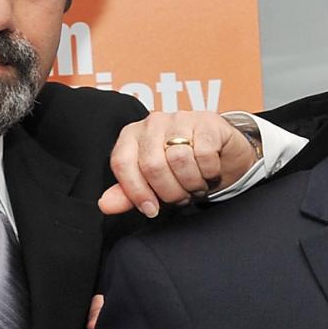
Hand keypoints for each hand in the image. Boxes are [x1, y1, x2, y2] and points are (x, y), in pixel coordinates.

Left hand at [99, 109, 261, 217]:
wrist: (222, 154)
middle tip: (181, 197)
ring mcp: (181, 118)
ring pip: (179, 159)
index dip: (135, 191)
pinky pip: (204, 153)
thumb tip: (105, 205)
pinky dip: (209, 171)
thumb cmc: (183, 168)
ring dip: (192, 183)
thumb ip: (129, 193)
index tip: (151, 209)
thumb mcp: (153, 183)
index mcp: (132, 135)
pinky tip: (210, 172)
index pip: (122, 163)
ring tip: (196, 185)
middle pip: (152, 165)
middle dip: (169, 191)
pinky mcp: (207, 121)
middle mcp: (153, 123)